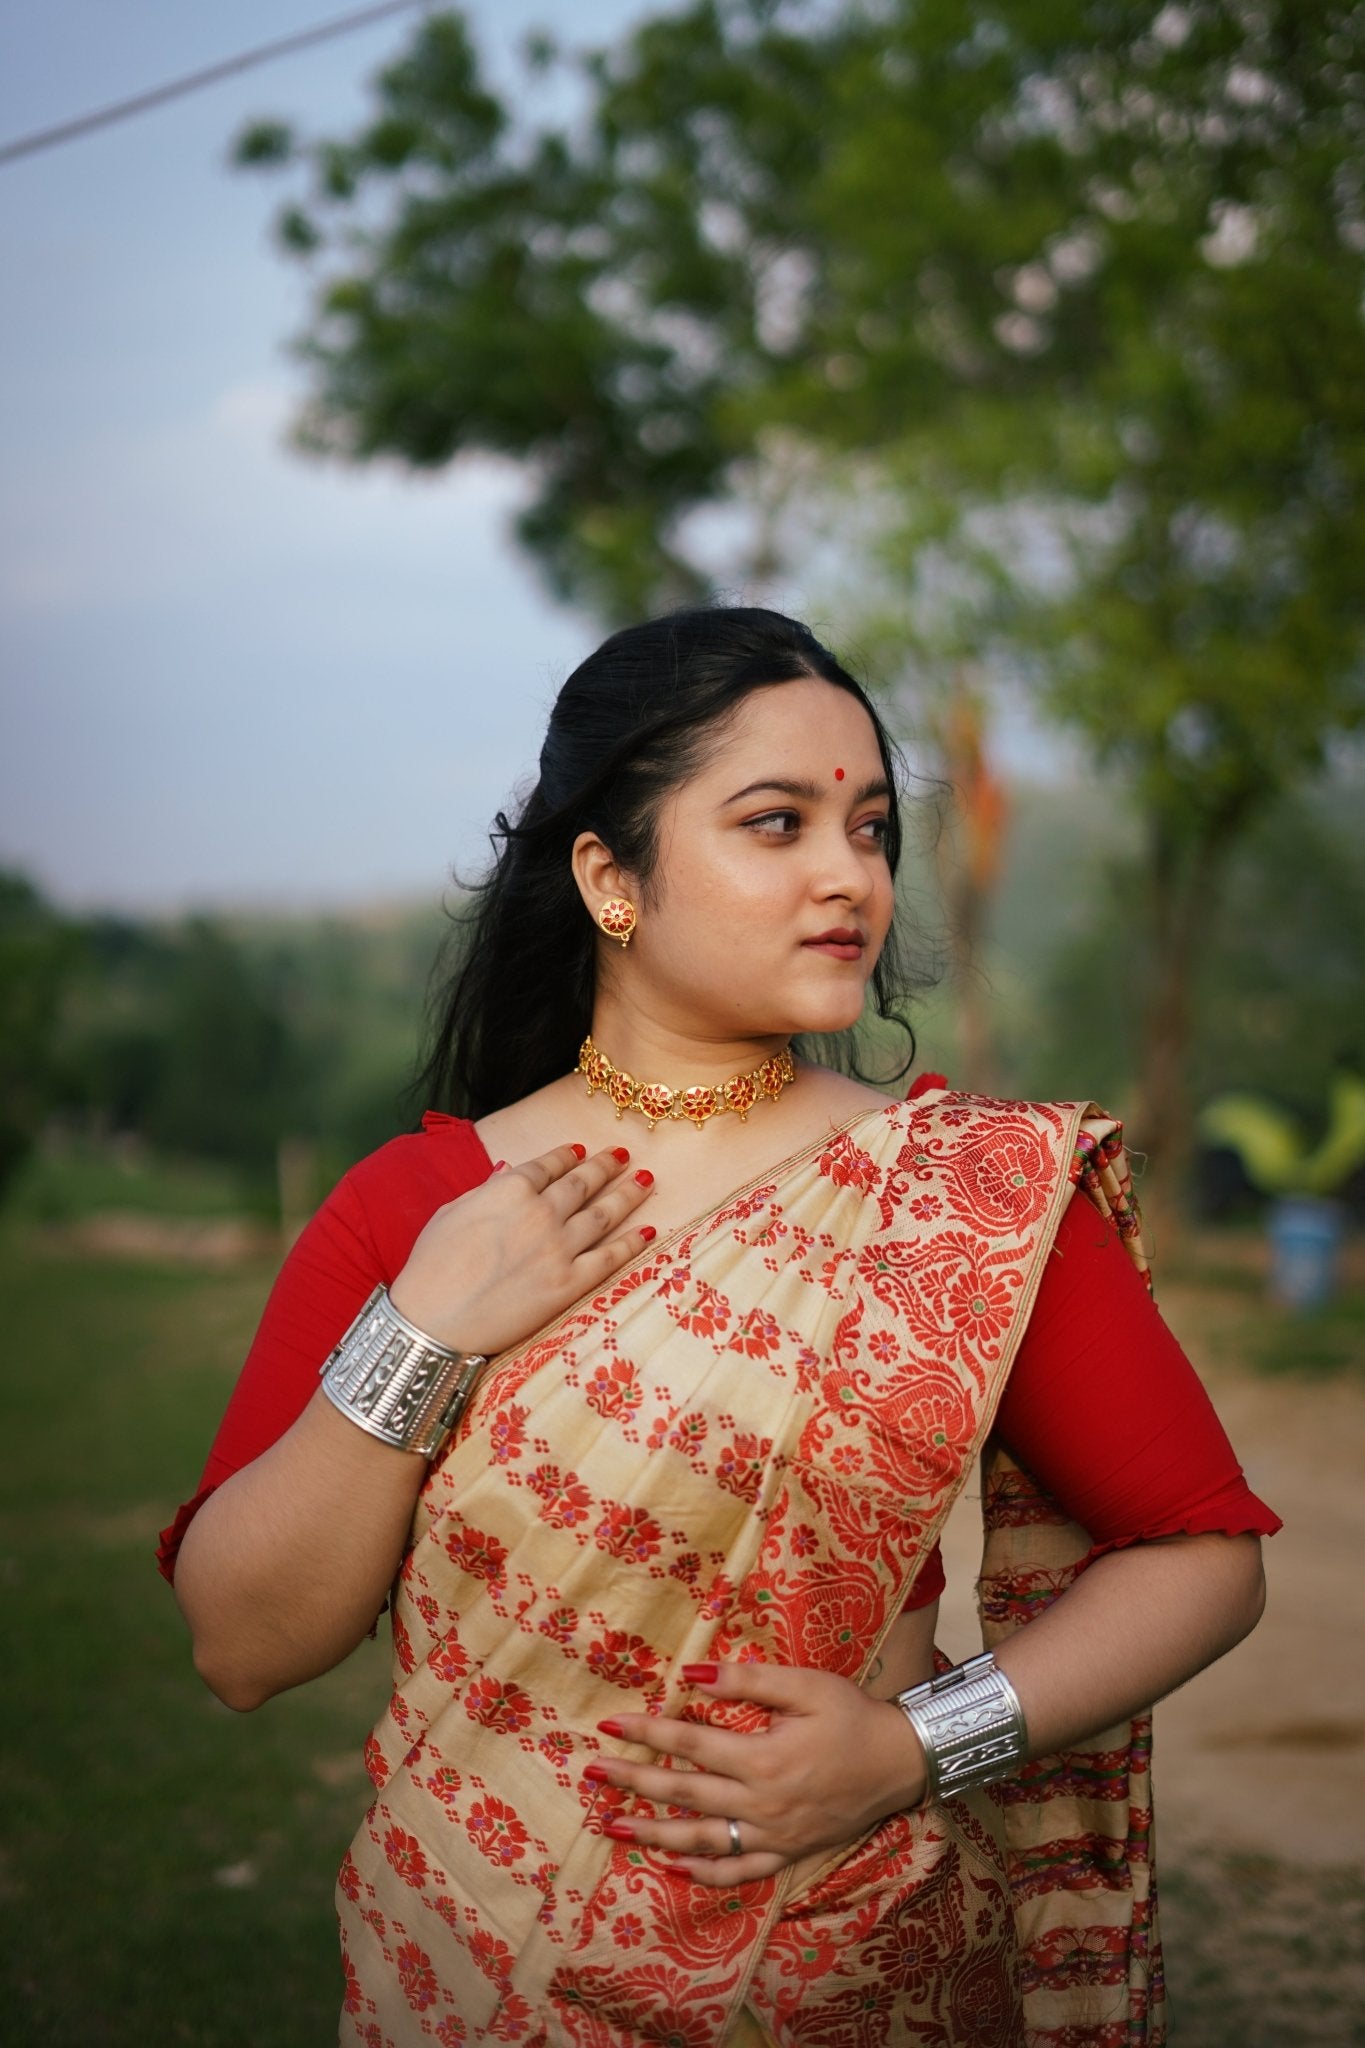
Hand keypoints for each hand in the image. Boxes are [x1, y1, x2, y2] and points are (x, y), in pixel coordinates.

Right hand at [388, 1141, 654, 1355]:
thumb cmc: (431, 1267)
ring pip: (603, 1214)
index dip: (568, 1156)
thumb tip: (508, 1171)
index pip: (548, 1165)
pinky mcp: (569, 1283)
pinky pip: (609, 1258)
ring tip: (646, 1180)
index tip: (582, 1150)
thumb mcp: (451, 1213)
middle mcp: (541, 1212)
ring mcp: (559, 1248)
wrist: (435, 1320)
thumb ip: (487, 1190)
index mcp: (510, 1190)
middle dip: (606, 1166)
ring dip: (628, 1193)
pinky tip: (648, 1229)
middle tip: (624, 1154)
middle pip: (582, 1183)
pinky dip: (631, 1242)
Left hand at [586, 1661, 926, 1887]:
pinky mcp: (788, 1853)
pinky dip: (704, 1875)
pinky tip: (672, 1867)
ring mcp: (774, 1835)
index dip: (648, 1733)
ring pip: (702, 1841)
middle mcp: (762, 1804)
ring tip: (612, 1825)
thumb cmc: (852, 1715)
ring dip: (653, 1833)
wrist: (902, 1762)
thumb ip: (747, 1679)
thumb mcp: (804, 1685)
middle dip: (633, 1783)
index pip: (690, 1743)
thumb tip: (692, 1674)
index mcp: (763, 1758)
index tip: (610, 1726)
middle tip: (592, 1774)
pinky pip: (739, 1873)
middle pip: (685, 1794)